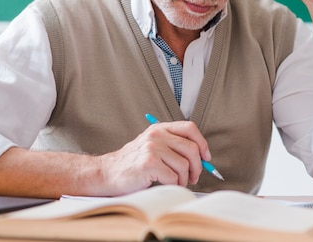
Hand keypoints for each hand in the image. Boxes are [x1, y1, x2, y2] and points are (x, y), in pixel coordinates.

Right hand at [96, 120, 210, 194]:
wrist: (107, 174)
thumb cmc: (132, 164)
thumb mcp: (152, 146)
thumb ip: (173, 146)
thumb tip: (202, 158)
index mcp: (159, 128)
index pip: (190, 128)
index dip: (202, 143)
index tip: (206, 157)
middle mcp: (156, 135)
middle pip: (191, 148)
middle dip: (197, 166)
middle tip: (193, 177)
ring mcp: (152, 148)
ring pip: (184, 165)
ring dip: (184, 179)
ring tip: (177, 183)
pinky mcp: (148, 163)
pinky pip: (173, 177)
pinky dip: (174, 185)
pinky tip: (165, 184)